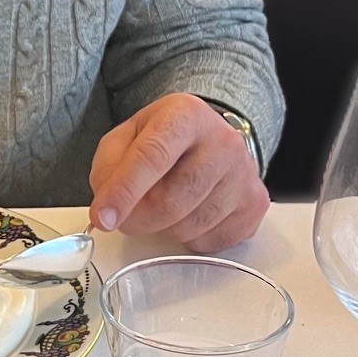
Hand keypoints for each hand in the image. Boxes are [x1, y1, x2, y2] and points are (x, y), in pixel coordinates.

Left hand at [89, 94, 268, 251]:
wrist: (211, 139)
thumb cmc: (165, 140)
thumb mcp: (127, 137)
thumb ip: (109, 168)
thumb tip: (108, 210)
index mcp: (187, 115)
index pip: (152, 156)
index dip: (124, 191)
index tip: (103, 217)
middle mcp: (224, 141)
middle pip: (172, 200)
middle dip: (138, 219)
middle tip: (124, 218)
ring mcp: (245, 174)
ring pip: (189, 226)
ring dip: (163, 228)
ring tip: (162, 205)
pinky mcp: (254, 205)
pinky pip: (210, 241)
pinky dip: (188, 237)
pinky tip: (188, 213)